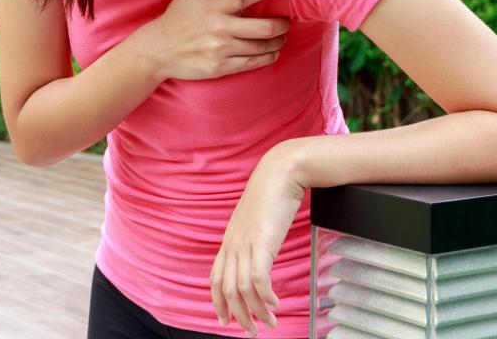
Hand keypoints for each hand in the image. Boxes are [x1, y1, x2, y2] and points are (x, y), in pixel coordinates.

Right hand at [143, 0, 289, 81]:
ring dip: (277, 42)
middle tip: (286, 22)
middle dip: (281, 25)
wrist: (158, 51)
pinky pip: (252, 63)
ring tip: (281, 37)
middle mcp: (220, 29)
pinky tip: (272, 52)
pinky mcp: (221, 67)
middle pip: (263, 28)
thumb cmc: (176, 18)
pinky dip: (267, 57)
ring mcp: (221, 50)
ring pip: (261, 47)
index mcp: (214, 8)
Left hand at [210, 145, 305, 336]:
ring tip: (269, 323)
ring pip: (243, 289)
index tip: (225, 320)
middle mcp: (233, 244)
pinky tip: (275, 304)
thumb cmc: (273, 193)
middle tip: (252, 332)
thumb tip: (260, 254)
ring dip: (256, 311)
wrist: (281, 172)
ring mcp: (245, 243)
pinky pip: (259, 279)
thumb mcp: (256, 220)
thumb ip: (253, 238)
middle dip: (238, 316)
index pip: (215, 278)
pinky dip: (266, 296)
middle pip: (227, 289)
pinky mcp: (261, 242)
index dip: (218, 302)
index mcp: (229, 240)